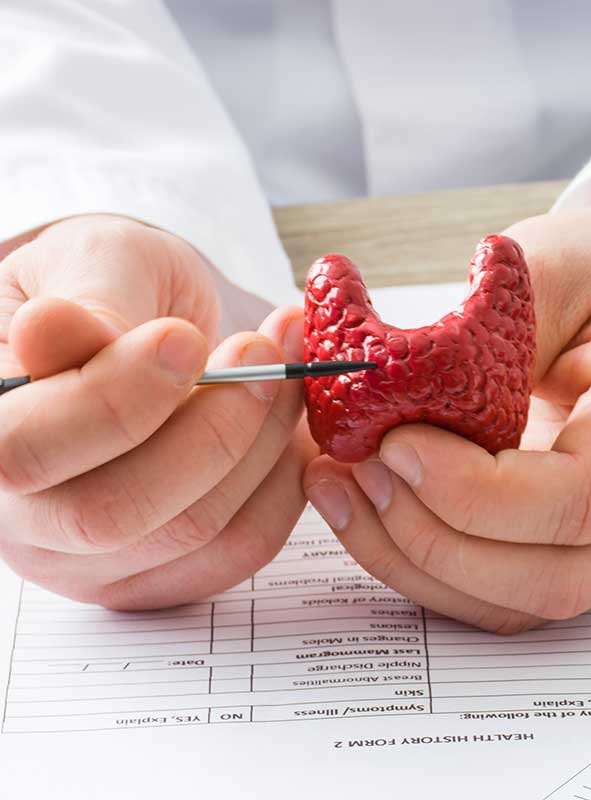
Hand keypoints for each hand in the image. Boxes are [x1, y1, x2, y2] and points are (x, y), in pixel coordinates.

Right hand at [0, 214, 309, 606]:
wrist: (145, 335)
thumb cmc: (109, 291)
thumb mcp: (92, 264)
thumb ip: (84, 301)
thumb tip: (50, 330)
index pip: (26, 451)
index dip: (118, 400)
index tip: (186, 339)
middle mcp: (22, 519)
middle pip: (115, 514)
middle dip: (214, 429)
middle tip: (262, 353)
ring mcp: (92, 560)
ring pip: (192, 531)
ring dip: (263, 444)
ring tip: (286, 370)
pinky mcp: (163, 574)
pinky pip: (242, 547)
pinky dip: (284, 483)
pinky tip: (290, 426)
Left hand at [304, 161, 590, 632]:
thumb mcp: (545, 264)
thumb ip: (479, 333)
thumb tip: (385, 399)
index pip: (582, 496)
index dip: (474, 493)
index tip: (393, 445)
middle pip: (554, 577)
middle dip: (434, 541)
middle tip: (358, 472)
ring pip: (522, 601)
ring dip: (417, 562)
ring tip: (344, 490)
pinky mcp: (586, 540)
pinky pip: (504, 589)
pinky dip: (428, 564)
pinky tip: (373, 508)